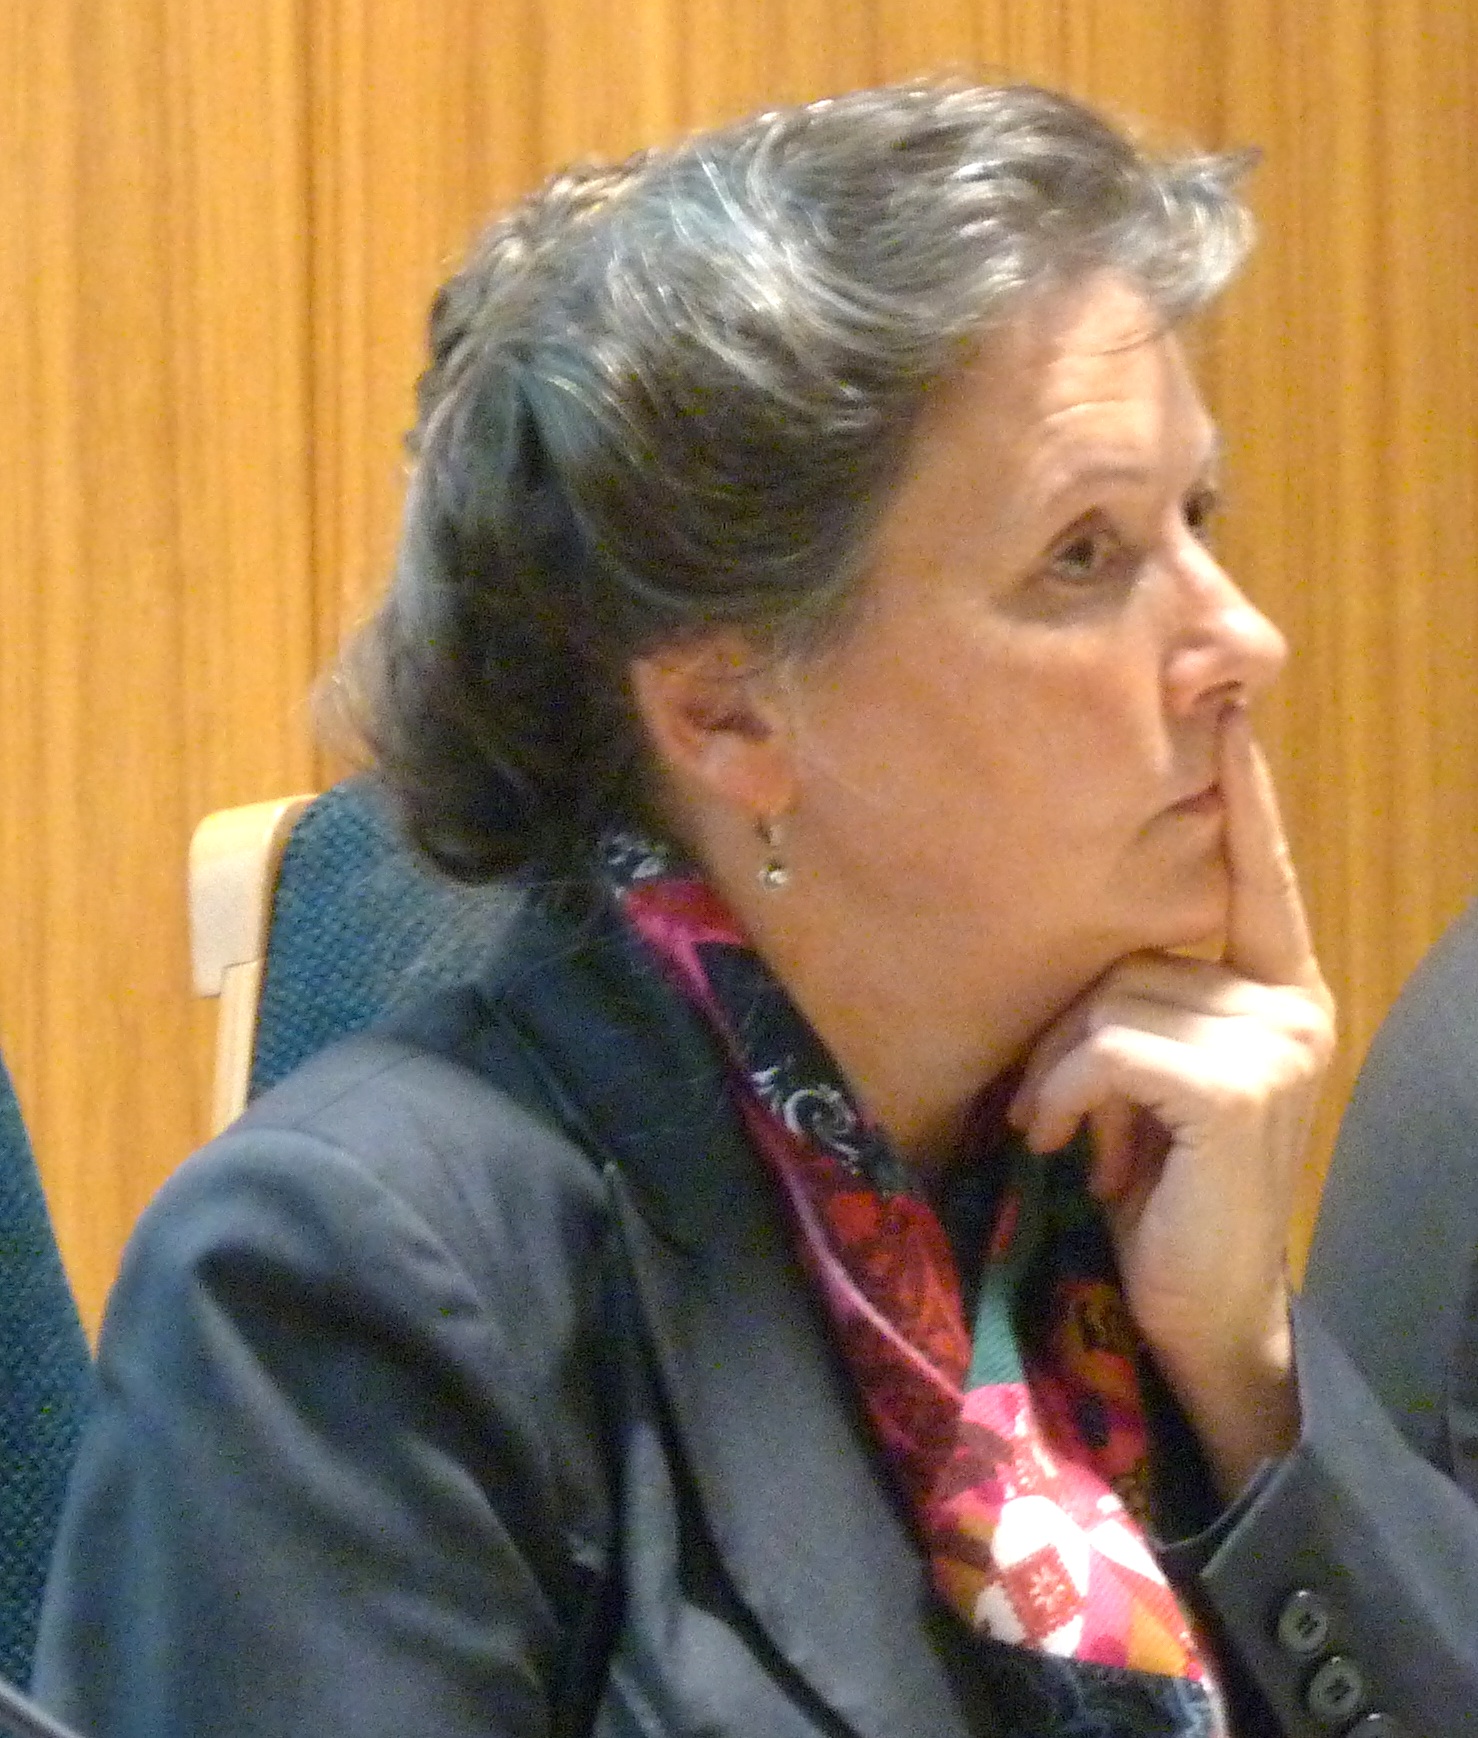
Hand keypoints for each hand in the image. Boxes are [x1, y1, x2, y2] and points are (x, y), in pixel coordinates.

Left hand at [1007, 705, 1334, 1496]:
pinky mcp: (1238, 1087)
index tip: (1228, 713)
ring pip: (1114, 999)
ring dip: (1064, 1073)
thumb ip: (1150, 1006)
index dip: (1246, 799)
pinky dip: (1066, 1091)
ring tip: (1072, 1137)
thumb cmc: (1159, 1190)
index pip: (1261, 878)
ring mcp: (1276, 1044)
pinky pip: (1110, 1045)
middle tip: (1066, 1114)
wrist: (1195, 1310)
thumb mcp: (1152, 1082)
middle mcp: (1293, 1006)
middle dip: (1075, 1036)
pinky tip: (1066, 1147)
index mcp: (1278, 994)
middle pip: (1138, 953)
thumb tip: (1097, 950)